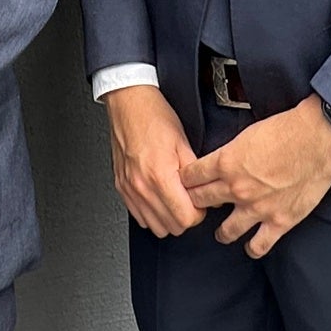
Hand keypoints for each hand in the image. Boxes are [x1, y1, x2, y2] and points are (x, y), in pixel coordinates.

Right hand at [103, 84, 203, 237]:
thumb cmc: (154, 117)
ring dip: (168, 218)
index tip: (199, 201)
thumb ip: (196, 173)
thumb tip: (209, 191)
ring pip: (154, 226)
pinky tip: (158, 197)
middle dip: (185, 216)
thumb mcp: (183, 142)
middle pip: (172, 227)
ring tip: (174, 198)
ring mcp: (129, 189)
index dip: (198, 212)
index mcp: (160, 176)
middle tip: (189, 199)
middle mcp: (141, 186)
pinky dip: (151, 213)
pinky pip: (138, 216)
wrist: (128, 103)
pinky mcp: (121, 188)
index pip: (185, 218)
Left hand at [178, 97, 330, 257]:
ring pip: (226, 231)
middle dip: (196, 203)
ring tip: (222, 232)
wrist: (318, 139)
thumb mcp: (247, 134)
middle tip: (197, 206)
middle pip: (202, 202)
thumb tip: (221, 161)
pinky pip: (259, 245)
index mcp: (226, 163)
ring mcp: (257, 208)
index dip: (186, 180)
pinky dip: (252, 248)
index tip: (186, 183)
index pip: (191, 177)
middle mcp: (237, 189)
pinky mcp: (279, 221)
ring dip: (221, 232)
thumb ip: (230, 153)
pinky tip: (250, 245)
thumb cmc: (287, 130)